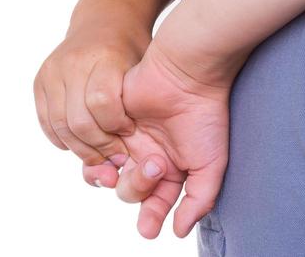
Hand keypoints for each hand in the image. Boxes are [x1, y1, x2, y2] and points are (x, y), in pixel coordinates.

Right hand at [33, 18, 148, 187]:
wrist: (104, 20)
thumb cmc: (133, 51)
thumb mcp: (145, 69)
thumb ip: (139, 104)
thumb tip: (128, 156)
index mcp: (104, 56)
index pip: (102, 102)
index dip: (116, 126)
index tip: (130, 133)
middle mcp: (73, 62)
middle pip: (79, 120)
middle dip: (99, 146)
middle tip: (115, 157)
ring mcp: (52, 70)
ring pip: (60, 125)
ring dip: (79, 148)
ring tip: (99, 156)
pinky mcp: (40, 80)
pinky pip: (46, 121)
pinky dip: (62, 139)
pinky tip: (80, 143)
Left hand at [90, 37, 232, 238]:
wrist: (188, 73)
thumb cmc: (204, 115)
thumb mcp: (211, 164)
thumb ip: (199, 200)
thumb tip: (179, 231)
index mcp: (170, 167)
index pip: (154, 202)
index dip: (151, 217)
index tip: (149, 228)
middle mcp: (146, 155)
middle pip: (129, 191)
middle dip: (141, 188)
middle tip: (157, 166)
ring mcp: (126, 138)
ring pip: (109, 173)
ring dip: (126, 174)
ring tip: (146, 159)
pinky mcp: (108, 121)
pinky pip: (94, 147)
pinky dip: (106, 150)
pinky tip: (125, 139)